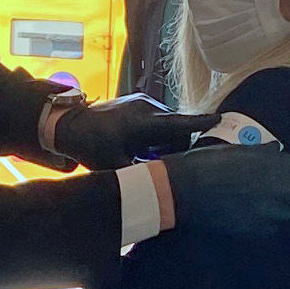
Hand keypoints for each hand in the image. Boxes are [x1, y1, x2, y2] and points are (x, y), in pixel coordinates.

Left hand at [53, 94, 217, 169]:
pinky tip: (140, 144)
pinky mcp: (137, 100)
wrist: (69, 123)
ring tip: (145, 154)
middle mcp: (147, 107)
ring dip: (165, 139)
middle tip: (160, 163)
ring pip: (167, 123)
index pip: (179, 124)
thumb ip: (141, 175)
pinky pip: (157, 117)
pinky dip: (156, 132)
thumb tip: (160, 188)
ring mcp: (142, 101)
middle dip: (176, 146)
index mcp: (143, 123)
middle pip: (176, 129)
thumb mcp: (115, 166)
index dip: (201, 123)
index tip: (220, 119)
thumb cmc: (91, 146)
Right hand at [161, 145, 289, 237]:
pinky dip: (270, 220)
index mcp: (278, 166)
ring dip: (287, 207)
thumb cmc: (209, 163)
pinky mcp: (257, 230)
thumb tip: (278, 150)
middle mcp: (281, 190)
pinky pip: (273, 226)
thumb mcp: (238, 150)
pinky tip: (257, 214)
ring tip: (274, 202)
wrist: (185, 190)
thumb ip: (263, 153)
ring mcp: (270, 213)